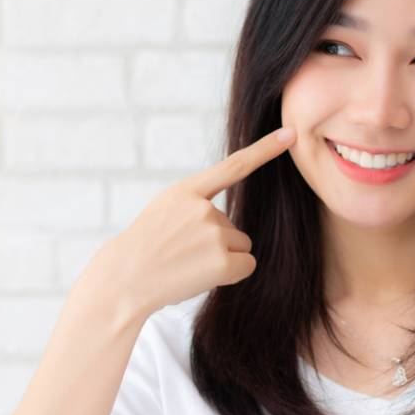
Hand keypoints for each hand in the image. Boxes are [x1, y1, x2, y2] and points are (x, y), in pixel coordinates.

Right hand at [87, 126, 297, 320]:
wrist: (124, 280)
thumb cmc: (145, 249)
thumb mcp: (164, 212)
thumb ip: (195, 206)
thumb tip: (229, 223)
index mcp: (186, 191)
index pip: (234, 166)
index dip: (265, 149)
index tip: (290, 134)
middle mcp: (202, 207)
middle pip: (234, 226)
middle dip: (215, 244)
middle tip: (181, 254)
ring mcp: (212, 233)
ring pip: (240, 246)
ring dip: (220, 259)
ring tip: (186, 264)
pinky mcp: (222, 260)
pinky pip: (246, 265)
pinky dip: (230, 274)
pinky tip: (200, 276)